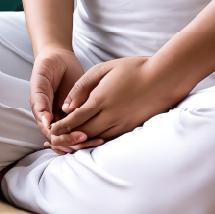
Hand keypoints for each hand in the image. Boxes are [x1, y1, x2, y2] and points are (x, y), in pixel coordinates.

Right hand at [29, 46, 101, 152]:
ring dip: (83, 142)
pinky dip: (89, 133)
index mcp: (42, 113)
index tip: (79, 135)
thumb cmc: (46, 66)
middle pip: (62, 141)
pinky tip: (100, 136)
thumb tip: (46, 122)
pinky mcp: (76, 111)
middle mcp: (53, 118)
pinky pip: (81, 126)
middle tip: (89, 138)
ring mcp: (64, 115)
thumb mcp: (40, 80)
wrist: (58, 56)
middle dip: (74, 142)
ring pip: (72, 137)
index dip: (64, 138)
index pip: (52, 135)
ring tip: (98, 140)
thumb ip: (40, 100)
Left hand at [47, 56, 182, 147]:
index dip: (61, 126)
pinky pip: (109, 140)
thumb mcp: (104, 69)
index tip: (50, 131)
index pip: (75, 118)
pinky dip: (97, 142)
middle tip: (54, 142)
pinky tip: (90, 142)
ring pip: (96, 139)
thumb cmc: (133, 69)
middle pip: (83, 133)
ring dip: (81, 143)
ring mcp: (121, 124)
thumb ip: (83, 86)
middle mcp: (110, 116)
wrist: (163, 79)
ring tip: (67, 144)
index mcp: (101, 99)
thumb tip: (67, 105)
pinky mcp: (130, 129)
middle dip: (67, 138)